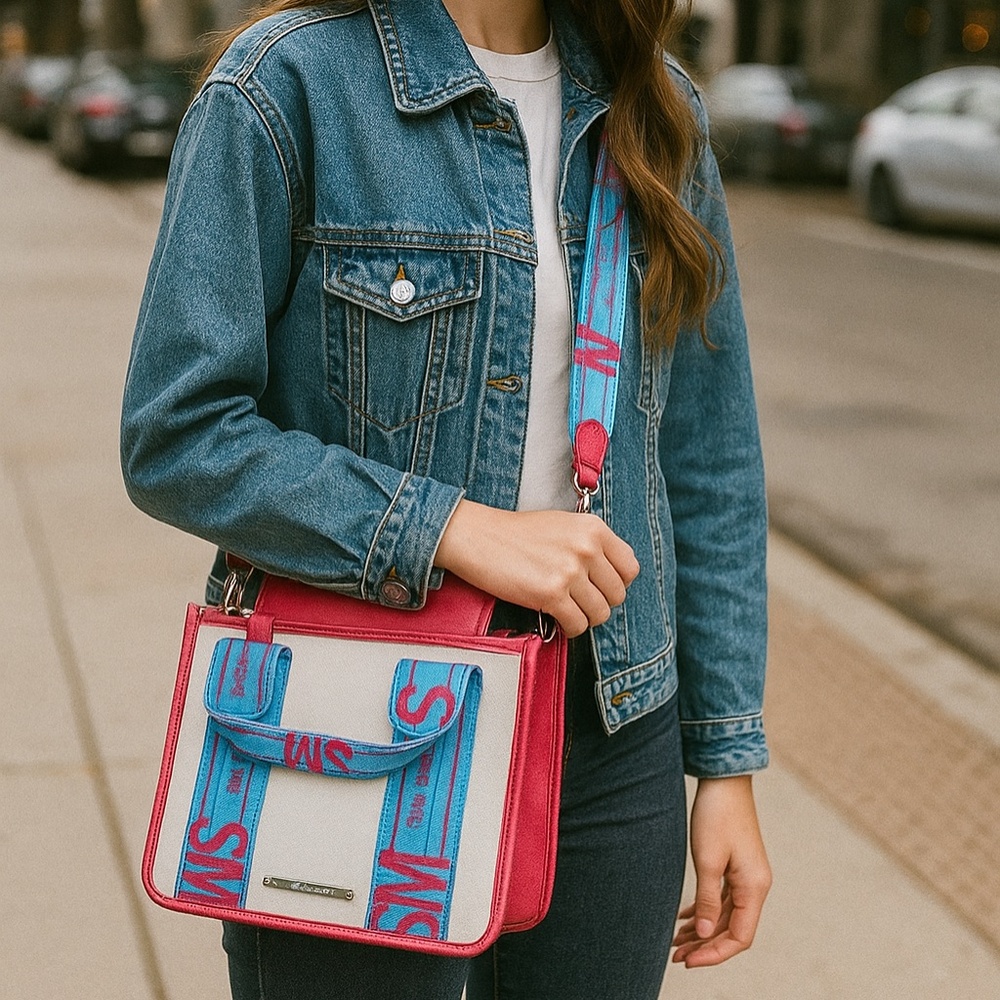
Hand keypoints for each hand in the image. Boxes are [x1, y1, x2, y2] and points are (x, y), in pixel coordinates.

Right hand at [433, 499, 638, 636]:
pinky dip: (569, 628)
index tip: (600, 586)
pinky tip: (557, 618)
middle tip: (579, 600)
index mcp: (594, 528)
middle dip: (599, 602)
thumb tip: (611, 576)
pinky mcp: (551, 594)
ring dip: (584, 617)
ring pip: (600, 614)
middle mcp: (587, 548)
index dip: (617, 582)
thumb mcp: (564, 525)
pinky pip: (577, 625)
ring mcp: (570, 572)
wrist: (479, 537)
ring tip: (567, 610)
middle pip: (617, 595)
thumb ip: (592, 545)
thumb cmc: (517, 533)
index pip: (630, 568)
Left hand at [672, 775, 770, 967]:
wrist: (723, 780)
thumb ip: (709, 900)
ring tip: (676, 941)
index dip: (715, 953)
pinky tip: (684, 917)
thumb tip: (707, 935)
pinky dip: (705, 910)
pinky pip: (722, 898)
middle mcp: (755, 885)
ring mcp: (746, 876)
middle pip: (732, 929)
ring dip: (703, 930)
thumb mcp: (707, 859)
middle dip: (705, 945)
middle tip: (676, 956)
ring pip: (725, 915)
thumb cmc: (717, 815)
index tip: (689, 960)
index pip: (740, 937)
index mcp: (754, 887)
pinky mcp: (736, 865)